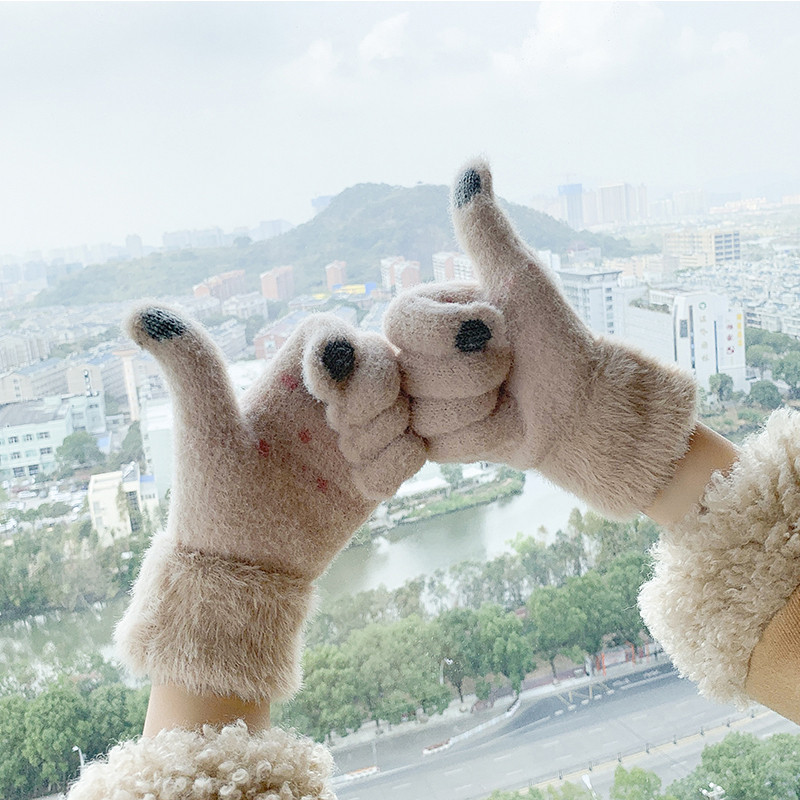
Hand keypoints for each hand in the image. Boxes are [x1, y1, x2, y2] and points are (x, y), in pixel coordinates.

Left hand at [117, 304, 424, 700]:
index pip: (335, 330)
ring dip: (385, 435)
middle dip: (373, 395)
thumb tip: (133, 311)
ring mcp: (360, 433)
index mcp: (288, 378)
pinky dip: (397, 465)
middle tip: (340, 437)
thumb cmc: (218, 498)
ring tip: (348, 468)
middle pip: (385, 357)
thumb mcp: (204, 427)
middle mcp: (329, 399)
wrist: (248, 569)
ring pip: (408, 401)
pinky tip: (364, 489)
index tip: (321, 393)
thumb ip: (189, 363)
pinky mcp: (382, 467)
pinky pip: (419, 445)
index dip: (342, 350)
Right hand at [384, 158, 695, 517]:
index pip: (403, 324)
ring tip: (499, 395)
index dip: (458, 331)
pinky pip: (437, 440)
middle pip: (414, 370)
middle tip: (503, 366)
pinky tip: (493, 423)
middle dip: (477, 370)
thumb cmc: (549, 335)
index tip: (495, 326)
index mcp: (418, 315)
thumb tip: (473, 162)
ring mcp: (414, 402)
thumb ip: (485, 229)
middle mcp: (406, 358)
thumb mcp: (518, 277)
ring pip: (426, 409)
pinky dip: (479, 432)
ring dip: (481, 402)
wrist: (574, 400)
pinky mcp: (426, 442)